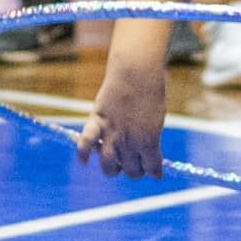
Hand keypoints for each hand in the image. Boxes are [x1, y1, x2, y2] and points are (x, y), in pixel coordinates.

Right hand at [76, 60, 167, 180]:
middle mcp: (130, 142)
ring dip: (113, 169)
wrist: (137, 69)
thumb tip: (146, 153)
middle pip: (131, 171)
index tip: (155, 171)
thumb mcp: (157, 117)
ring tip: (116, 166)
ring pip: (109, 166)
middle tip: (137, 165)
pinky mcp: (97, 121)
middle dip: (135, 171)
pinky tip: (84, 160)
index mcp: (150, 141)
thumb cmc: (152, 90)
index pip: (152, 169)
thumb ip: (150, 137)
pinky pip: (86, 142)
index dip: (154, 172)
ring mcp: (111, 133)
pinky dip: (83, 152)